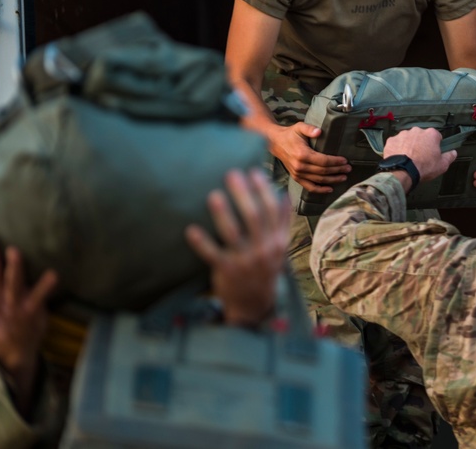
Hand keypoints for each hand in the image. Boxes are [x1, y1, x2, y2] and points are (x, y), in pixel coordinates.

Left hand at [186, 169, 289, 327]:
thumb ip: (282, 223)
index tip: (254, 171)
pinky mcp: (227, 271)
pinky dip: (202, 242)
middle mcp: (264, 250)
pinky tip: (191, 229)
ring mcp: (245, 261)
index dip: (264, 190)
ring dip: (223, 213)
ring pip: (233, 233)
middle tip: (231, 174)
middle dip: (243, 194)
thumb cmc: (265, 268)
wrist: (255, 304)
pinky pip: (213, 254)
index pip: (273, 211)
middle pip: (254, 217)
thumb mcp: (279, 247)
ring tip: (214, 195)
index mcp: (278, 241)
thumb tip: (283, 194)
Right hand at [269, 121, 350, 193]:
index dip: (335, 162)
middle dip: (338, 170)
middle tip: (348, 169)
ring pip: (319, 180)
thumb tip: (319, 131)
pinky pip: (309, 187)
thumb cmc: (290, 134)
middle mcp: (300, 166)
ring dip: (333, 180)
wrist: (275, 143)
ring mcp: (298, 174)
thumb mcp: (300, 127)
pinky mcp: (296, 178)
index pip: (323, 161)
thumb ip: (309, 129)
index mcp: (302, 154)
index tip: (345, 160)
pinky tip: (330, 189)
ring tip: (343, 177)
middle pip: (323, 171)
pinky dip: (320, 189)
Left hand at [382, 128, 457, 182]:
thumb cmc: (423, 167)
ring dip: (409, 145)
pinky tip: (399, 157)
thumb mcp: (442, 165)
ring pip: (408, 138)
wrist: (402, 171)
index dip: (435, 145)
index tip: (433, 152)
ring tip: (409, 158)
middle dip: (421, 144)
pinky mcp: (392, 140)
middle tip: (421, 156)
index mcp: (431, 134)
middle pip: (421, 136)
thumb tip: (453, 153)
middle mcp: (417, 131)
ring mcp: (403, 134)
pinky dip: (397, 148)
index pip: (436, 136)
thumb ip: (449, 157)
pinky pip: (396, 143)